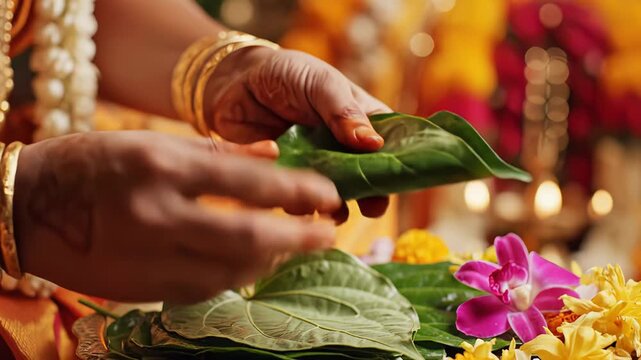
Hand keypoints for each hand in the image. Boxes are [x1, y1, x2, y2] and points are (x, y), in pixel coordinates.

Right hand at [14, 131, 340, 302]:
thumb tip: (274, 154)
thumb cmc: (91, 165)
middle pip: (249, 237)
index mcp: (161, 166)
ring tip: (292, 245)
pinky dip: (236, 275)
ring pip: (232, 270)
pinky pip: (206, 288)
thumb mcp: (151, 141)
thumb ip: (217, 151)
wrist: (27, 209)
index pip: (247, 182)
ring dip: (271, 259)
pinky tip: (251, 263)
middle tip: (328, 233)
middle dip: (298, 237)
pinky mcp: (144, 289)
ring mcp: (150, 258)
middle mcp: (158, 215)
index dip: (296, 191)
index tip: (327, 196)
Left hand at [205, 47, 390, 218]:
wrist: (234, 81)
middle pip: (365, 181)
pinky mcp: (285, 180)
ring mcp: (314, 168)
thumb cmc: (288, 74)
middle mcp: (342, 151)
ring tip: (332, 210)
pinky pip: (294, 200)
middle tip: (371, 207)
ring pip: (331, 196)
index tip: (399, 182)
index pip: (389, 148)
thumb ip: (344, 111)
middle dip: (370, 196)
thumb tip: (374, 144)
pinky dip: (297, 204)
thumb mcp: (321, 83)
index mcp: (360, 123)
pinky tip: (294, 199)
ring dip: (334, 206)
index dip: (397, 166)